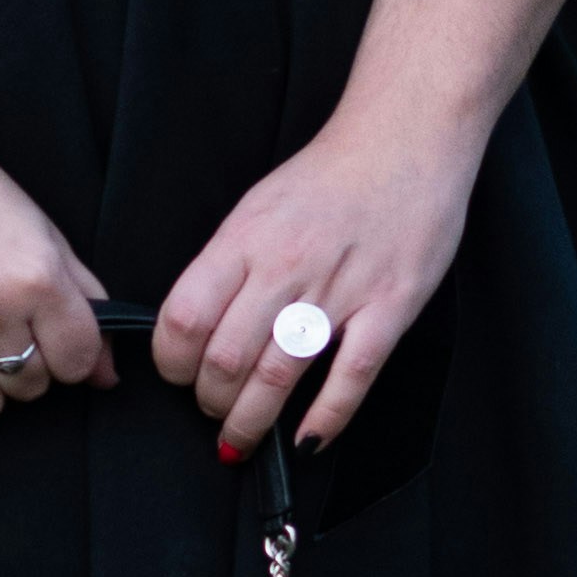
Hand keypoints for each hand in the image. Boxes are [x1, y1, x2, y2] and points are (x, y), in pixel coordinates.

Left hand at [152, 121, 481, 458]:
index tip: (177, 376)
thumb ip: (228, 264)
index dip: (171, 363)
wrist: (405, 137)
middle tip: (213, 412)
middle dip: (209, 402)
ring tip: (241, 439)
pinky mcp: (390, 305)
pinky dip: (325, 418)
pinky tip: (307, 440)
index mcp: (243, 239)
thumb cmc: (329, 175)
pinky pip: (351, 377)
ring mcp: (340, 288)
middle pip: (225, 359)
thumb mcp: (258, 207)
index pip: (184, 318)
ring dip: (252, 422)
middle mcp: (285, 266)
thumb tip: (197, 325)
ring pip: (278, 377)